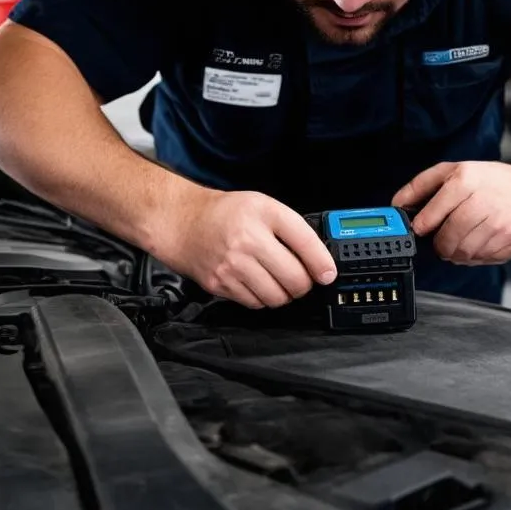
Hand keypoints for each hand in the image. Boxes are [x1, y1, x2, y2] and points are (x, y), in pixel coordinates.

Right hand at [151, 188, 337, 308]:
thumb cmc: (226, 214)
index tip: (328, 274)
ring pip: (276, 296)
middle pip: (294, 278)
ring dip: (284, 294)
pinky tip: (258, 283)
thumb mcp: (263, 206)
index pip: (304, 241)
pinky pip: (255, 303)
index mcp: (263, 213)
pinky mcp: (220, 284)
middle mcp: (248, 239)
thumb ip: (292, 228)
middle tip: (302, 279)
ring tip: (279, 282)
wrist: (182, 222)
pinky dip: (263, 299)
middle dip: (304, 283)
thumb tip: (319, 261)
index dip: (322, 262)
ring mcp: (232, 265)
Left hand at [391, 161, 510, 265]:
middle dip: (440, 244)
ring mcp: (504, 224)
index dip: (422, 226)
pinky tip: (481, 241)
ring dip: (458, 251)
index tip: (421, 229)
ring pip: (465, 253)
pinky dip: (477, 256)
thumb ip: (421, 185)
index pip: (433, 214)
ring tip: (463, 239)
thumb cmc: (490, 181)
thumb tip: (397, 204)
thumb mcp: (453, 171)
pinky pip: (485, 260)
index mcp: (467, 181)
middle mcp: (486, 202)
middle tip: (442, 239)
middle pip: (449, 239)